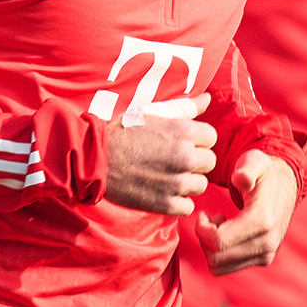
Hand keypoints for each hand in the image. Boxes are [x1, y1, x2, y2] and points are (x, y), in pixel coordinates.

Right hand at [103, 94, 214, 214]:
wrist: (95, 157)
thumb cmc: (124, 132)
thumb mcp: (154, 112)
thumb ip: (185, 107)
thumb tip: (207, 99)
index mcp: (184, 131)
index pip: (211, 137)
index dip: (196, 140)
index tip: (180, 143)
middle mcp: (184, 156)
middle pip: (209, 163)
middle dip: (194, 162)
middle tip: (172, 160)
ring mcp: (176, 182)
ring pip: (200, 185)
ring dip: (186, 183)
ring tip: (165, 176)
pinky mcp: (165, 204)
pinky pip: (187, 207)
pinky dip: (176, 203)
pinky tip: (161, 192)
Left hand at [195, 150, 296, 273]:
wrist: (286, 185)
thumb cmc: (263, 171)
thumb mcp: (255, 161)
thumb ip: (247, 168)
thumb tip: (241, 179)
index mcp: (262, 220)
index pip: (219, 241)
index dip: (202, 229)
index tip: (203, 213)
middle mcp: (267, 242)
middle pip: (216, 258)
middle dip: (204, 239)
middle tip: (209, 218)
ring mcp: (266, 254)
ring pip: (220, 267)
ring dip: (211, 248)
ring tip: (218, 225)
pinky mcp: (264, 259)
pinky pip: (228, 267)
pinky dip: (220, 253)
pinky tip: (227, 232)